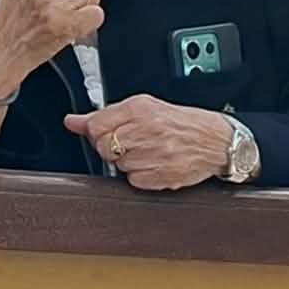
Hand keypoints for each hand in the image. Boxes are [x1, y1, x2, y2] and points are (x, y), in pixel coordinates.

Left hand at [67, 94, 246, 189]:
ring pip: (118, 165)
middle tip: (129, 143)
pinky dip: (139, 176)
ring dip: (127, 161)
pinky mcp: (162, 176)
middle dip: (111, 148)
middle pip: (104, 147)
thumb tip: (72, 121)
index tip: (105, 132)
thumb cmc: (182, 123)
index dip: (97, 132)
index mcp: (141, 109)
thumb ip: (105, 115)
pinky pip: (133, 181)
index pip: (96, 126)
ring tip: (147, 151)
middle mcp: (147, 131)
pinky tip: (154, 164)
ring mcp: (156, 155)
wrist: (217, 141)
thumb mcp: (145, 108)